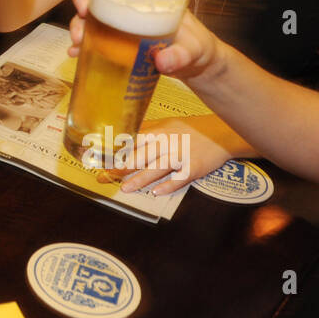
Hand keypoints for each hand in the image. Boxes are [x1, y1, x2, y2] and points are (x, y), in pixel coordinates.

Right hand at [69, 0, 221, 82]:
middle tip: (84, 15)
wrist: (197, 67)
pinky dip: (83, 45)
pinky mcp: (118, 43)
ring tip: (77, 42)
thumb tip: (162, 62)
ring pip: (92, 15)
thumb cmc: (198, 48)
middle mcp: (132, 4)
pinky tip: (75, 53)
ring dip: (79, 25)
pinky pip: (94, 39)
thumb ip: (180, 54)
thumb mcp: (194, 49)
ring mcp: (123, 24)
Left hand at [110, 116, 239, 195]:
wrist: (220, 133)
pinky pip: (180, 178)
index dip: (114, 151)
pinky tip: (156, 192)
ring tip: (125, 188)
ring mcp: (180, 155)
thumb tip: (122, 137)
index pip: (131, 141)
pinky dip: (168, 185)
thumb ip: (146, 132)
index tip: (98, 158)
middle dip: (121, 167)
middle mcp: (167, 142)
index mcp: (157, 131)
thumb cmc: (189, 129)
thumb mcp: (166, 125)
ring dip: (140, 179)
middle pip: (141, 155)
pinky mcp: (194, 167)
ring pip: (157, 168)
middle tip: (104, 176)